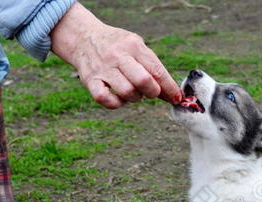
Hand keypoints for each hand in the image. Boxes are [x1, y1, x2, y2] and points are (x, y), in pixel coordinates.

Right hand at [50, 3, 181, 108]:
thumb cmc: (118, 47)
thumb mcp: (137, 47)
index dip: (169, 88)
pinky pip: (105, 99)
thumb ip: (153, 68)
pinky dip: (116, 103)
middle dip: (153, 92)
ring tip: (133, 91)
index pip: (157, 70)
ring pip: (127, 92)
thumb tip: (172, 94)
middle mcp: (118, 56)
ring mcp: (103, 68)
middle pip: (143, 81)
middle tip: (151, 92)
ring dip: (135, 98)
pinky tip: (119, 98)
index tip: (177, 98)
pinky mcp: (90, 80)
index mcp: (133, 45)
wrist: (84, 38)